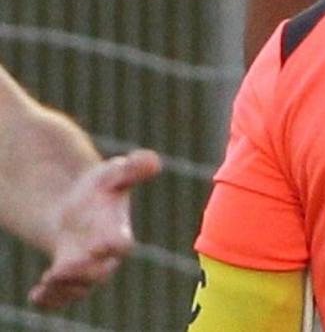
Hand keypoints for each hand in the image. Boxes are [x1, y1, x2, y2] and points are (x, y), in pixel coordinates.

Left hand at [28, 150, 161, 308]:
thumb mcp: (114, 173)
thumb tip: (154, 160)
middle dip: (84, 272)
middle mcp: (105, 255)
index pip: (122, 243)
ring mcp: (86, 268)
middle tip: (63, 268)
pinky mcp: (67, 277)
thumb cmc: (101, 188)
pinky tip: (36, 295)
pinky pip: (62, 295)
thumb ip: (133, 168)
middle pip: (100, 271)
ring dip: (65, 287)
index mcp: (117, 231)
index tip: (100, 243)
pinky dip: (51, 298)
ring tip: (48, 279)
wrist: (76, 207)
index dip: (113, 244)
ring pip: (80, 286)